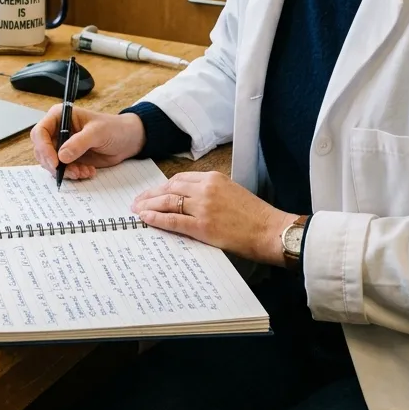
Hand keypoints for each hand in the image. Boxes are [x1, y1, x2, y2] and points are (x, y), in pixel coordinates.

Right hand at [29, 105, 145, 180]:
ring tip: (84, 172)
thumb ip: (79, 143)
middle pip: (42, 151)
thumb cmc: (114, 128)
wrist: (127, 140)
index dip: (43, 148)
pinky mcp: (69, 158)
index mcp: (60, 116)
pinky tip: (88, 171)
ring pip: (51, 163)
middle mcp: (57, 131)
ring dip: (66, 171)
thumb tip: (62, 156)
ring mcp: (62, 145)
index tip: (55, 162)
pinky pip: (63, 170)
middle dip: (55, 164)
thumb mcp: (97, 132)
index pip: (40, 132)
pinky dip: (74, 174)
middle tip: (72, 172)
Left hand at [131, 171, 296, 265]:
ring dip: (149, 206)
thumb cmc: (256, 216)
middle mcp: (206, 189)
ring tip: (137, 210)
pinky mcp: (203, 225)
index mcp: (214, 178)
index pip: (180, 179)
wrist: (271, 230)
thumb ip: (212, 193)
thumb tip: (191, 202)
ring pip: (168, 202)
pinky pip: (173, 220)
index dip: (163, 186)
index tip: (154, 192)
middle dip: (151, 195)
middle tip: (138, 201)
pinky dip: (157, 219)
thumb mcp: (233, 193)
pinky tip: (147, 219)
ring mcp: (203, 207)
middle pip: (170, 188)